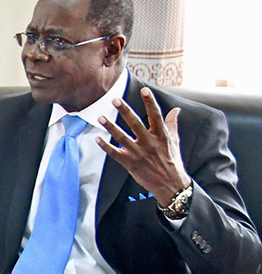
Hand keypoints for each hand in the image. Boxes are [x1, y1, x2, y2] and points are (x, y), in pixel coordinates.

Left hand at [96, 87, 190, 202]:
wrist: (169, 184)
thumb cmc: (172, 161)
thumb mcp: (174, 141)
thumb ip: (172, 125)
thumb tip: (176, 110)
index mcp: (161, 135)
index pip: (155, 115)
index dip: (150, 102)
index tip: (144, 90)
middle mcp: (149, 143)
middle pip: (135, 123)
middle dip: (124, 111)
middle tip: (114, 100)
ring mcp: (138, 153)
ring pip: (121, 137)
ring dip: (109, 127)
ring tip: (100, 117)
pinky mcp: (130, 163)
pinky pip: (114, 153)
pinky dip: (105, 146)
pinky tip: (97, 138)